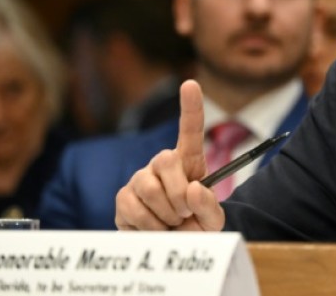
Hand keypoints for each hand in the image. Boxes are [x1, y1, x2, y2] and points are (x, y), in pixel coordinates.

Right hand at [115, 80, 224, 230]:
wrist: (172, 252)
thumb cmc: (194, 229)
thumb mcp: (213, 222)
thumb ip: (210, 206)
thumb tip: (193, 189)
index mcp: (189, 163)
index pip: (190, 131)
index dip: (191, 107)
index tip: (190, 84)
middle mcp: (162, 165)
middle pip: (166, 160)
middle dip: (179, 193)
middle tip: (184, 213)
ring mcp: (139, 179)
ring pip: (148, 188)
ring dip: (165, 214)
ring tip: (171, 222)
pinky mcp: (123, 198)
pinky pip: (132, 208)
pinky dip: (149, 225)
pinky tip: (155, 229)